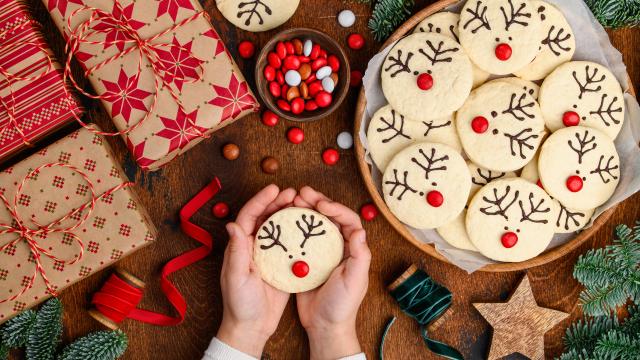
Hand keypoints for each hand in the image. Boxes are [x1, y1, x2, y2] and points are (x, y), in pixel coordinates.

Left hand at [217, 185, 295, 356]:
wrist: (252, 328)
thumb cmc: (239, 304)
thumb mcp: (237, 277)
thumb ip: (237, 251)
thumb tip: (233, 224)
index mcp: (240, 246)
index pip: (249, 216)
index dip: (261, 200)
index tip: (275, 188)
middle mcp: (253, 247)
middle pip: (265, 217)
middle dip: (278, 202)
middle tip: (294, 193)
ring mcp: (267, 255)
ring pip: (278, 227)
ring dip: (288, 214)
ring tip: (302, 204)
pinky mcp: (279, 265)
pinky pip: (288, 243)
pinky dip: (297, 232)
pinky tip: (308, 227)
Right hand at [293, 186, 370, 359]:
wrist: (324, 326)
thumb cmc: (342, 306)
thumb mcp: (354, 281)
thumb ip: (359, 256)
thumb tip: (359, 231)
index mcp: (353, 248)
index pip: (347, 220)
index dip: (335, 208)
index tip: (320, 204)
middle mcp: (338, 246)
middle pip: (329, 216)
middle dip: (317, 201)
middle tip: (302, 193)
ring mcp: (322, 251)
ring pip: (314, 223)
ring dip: (304, 210)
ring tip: (291, 200)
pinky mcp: (307, 258)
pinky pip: (300, 237)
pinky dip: (292, 226)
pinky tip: (282, 219)